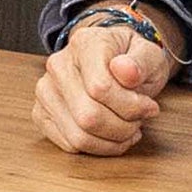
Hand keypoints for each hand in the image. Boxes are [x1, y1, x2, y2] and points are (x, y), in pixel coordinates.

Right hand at [35, 7, 179, 156]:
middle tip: (139, 120)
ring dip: (111, 141)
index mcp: (84, 44)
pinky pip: (69, 145)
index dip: (130, 106)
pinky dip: (97, 147)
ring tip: (127, 129)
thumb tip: (126, 71)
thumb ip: (142, 62)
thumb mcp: (149, 54)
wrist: (113, 59)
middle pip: (88, 116)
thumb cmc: (131, 59)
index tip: (149, 107)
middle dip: (123, 128)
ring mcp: (45, 91)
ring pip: (78, 136)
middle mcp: (58, 66)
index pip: (100, 88)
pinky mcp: (41, 113)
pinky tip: (111, 135)